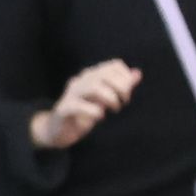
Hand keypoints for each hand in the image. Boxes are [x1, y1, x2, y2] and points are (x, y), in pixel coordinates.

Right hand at [26, 60, 140, 153]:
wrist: (58, 130)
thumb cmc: (84, 113)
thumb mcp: (106, 99)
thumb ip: (121, 86)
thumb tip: (137, 73)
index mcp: (91, 76)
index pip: (113, 65)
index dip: (126, 78)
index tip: (127, 93)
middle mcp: (80, 81)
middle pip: (104, 74)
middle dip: (121, 87)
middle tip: (124, 102)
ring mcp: (71, 94)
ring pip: (93, 87)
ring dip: (110, 98)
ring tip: (115, 109)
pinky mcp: (64, 109)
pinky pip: (78, 106)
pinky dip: (94, 111)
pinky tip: (100, 116)